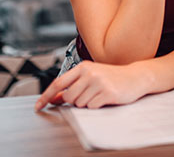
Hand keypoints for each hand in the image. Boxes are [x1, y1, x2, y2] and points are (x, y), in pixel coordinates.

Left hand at [34, 61, 149, 110]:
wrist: (135, 77)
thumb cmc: (112, 77)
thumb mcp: (91, 76)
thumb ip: (72, 85)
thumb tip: (53, 97)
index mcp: (83, 67)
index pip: (58, 83)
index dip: (46, 96)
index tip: (38, 106)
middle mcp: (89, 73)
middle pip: (69, 97)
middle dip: (75, 101)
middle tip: (88, 95)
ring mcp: (99, 83)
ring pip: (80, 103)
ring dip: (87, 103)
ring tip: (98, 95)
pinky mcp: (107, 93)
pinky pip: (92, 107)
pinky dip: (96, 106)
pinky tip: (105, 98)